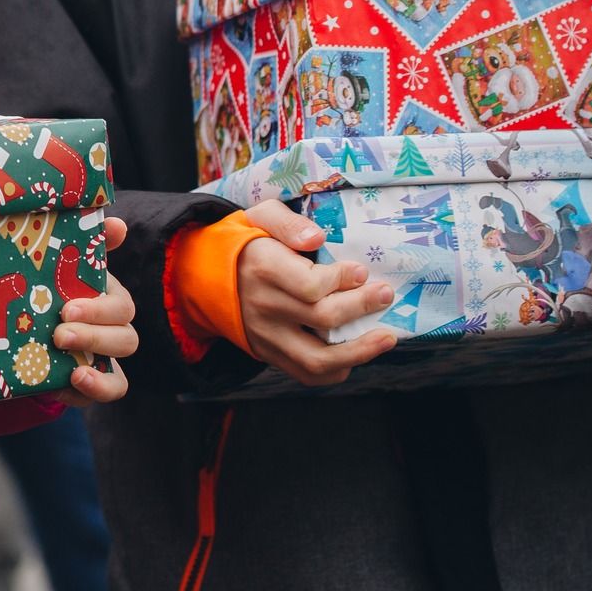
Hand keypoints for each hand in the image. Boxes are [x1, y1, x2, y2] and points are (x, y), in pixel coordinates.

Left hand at [56, 225, 135, 405]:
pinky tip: (62, 385)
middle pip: (125, 337)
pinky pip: (108, 391)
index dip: (100, 308)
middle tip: (59, 332)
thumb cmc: (50, 290)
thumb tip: (116, 223)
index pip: (120, 305)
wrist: (29, 331)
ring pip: (120, 373)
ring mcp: (105, 358)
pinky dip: (90, 391)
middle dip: (94, 335)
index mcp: (106, 299)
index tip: (67, 307)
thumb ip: (83, 244)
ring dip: (98, 368)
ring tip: (70, 365)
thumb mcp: (57, 267)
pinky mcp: (93, 383)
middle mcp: (112, 329)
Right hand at [237, 200, 395, 386]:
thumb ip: (288, 222)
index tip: (361, 271)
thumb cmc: (245, 241)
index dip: (342, 280)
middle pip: (322, 318)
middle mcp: (263, 306)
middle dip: (362, 307)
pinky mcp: (268, 353)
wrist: (205, 274)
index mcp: (263, 269)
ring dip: (359, 352)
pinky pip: (306, 374)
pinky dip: (337, 370)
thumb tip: (317, 238)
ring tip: (386, 338)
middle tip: (385, 294)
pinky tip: (356, 354)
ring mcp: (265, 335)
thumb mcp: (260, 216)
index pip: (310, 285)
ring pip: (317, 358)